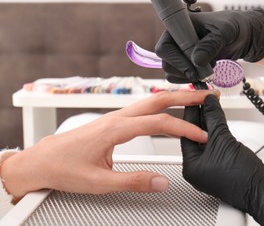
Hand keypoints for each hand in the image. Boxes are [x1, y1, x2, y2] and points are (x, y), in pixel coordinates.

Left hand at [1, 90, 218, 200]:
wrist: (42, 161)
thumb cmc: (64, 168)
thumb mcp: (99, 182)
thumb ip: (133, 182)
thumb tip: (161, 181)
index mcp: (115, 129)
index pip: (158, 123)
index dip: (183, 129)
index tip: (200, 136)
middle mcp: (117, 118)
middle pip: (158, 99)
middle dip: (186, 96)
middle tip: (207, 95)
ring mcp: (116, 117)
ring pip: (151, 101)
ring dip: (175, 98)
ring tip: (194, 99)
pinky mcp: (114, 121)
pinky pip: (143, 108)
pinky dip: (162, 106)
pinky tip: (169, 110)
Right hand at [155, 8, 263, 82]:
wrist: (241, 36)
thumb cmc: (232, 27)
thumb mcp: (225, 32)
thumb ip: (211, 45)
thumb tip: (196, 61)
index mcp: (179, 27)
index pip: (164, 47)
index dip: (175, 60)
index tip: (193, 69)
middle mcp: (175, 40)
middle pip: (166, 63)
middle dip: (184, 71)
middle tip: (205, 73)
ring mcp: (180, 54)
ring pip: (172, 73)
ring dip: (189, 77)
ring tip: (209, 69)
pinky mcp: (187, 65)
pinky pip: (181, 78)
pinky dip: (193, 81)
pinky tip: (207, 74)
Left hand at [181, 95, 263, 224]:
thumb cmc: (243, 177)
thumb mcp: (224, 140)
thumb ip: (214, 118)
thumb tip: (208, 103)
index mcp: (191, 166)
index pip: (186, 133)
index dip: (191, 113)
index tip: (195, 98)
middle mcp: (198, 169)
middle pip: (195, 136)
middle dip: (201, 117)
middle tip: (203, 99)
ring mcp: (210, 169)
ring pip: (206, 140)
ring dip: (209, 123)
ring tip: (211, 106)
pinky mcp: (222, 167)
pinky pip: (216, 145)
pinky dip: (217, 133)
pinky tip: (219, 121)